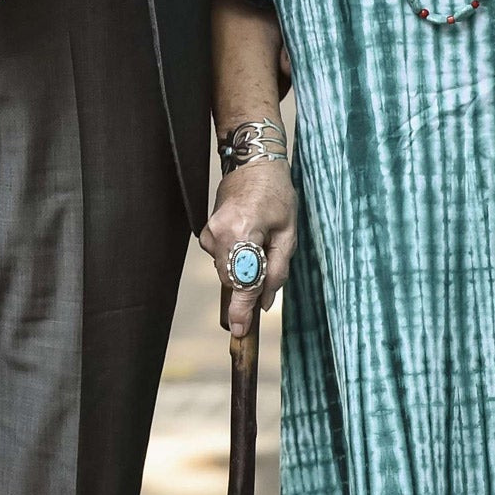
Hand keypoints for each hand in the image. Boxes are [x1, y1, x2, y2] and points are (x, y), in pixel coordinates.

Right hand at [201, 160, 297, 337]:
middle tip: (272, 258)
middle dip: (252, 285)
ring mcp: (209, 234)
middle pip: (234, 280)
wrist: (251, 163)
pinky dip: (238, 259)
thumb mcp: (288, 232)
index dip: (242, 308)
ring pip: (229, 272)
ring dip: (246, 270)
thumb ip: (277, 269)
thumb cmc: (276, 194)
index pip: (242, 279)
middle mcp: (220, 235)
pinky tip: (250, 237)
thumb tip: (265, 303)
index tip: (239, 331)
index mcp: (243, 231)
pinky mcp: (206, 235)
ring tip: (262, 240)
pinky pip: (224, 260)